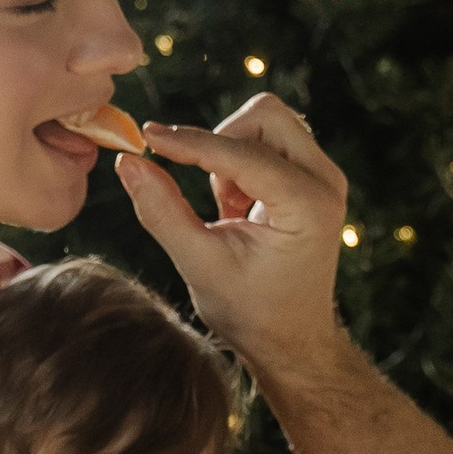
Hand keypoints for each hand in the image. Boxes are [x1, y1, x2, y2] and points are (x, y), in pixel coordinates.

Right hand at [115, 97, 349, 385]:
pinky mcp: (313, 175)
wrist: (294, 338)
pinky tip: (239, 210)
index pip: (242, 153)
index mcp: (307, 206)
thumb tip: (127, 162)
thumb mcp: (199, 266)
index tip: (146, 137)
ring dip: (231, 153)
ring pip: (267, 121)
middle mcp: (326, 181)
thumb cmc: (251, 311)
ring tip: (228, 209)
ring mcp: (324, 175)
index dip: (189, 142)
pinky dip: (241, 162)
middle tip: (211, 195)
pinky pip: (269, 140)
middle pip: (265, 115)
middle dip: (222, 142)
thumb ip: (161, 212)